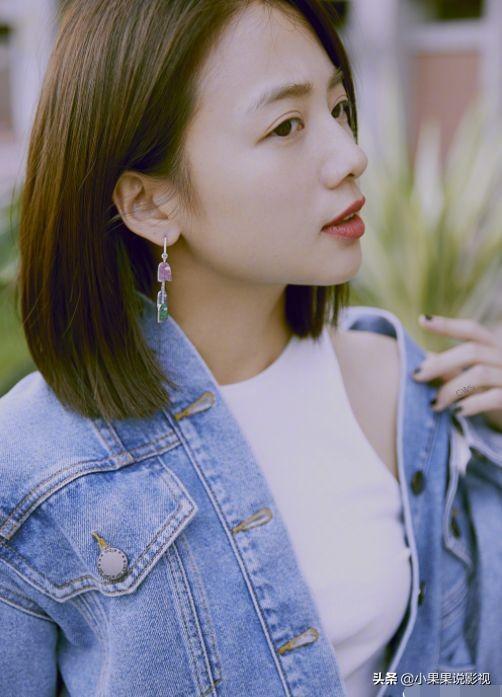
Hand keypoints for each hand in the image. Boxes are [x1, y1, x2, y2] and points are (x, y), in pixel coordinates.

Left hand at [412, 314, 501, 431]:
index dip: (447, 325)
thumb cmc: (495, 396)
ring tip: (434, 404)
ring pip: (479, 374)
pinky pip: (495, 397)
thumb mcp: (474, 381)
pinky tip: (456, 412)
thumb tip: (426, 357)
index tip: (422, 320)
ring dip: (451, 389)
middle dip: (440, 363)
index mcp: (495, 348)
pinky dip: (472, 404)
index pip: (472, 330)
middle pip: (472, 351)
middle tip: (415, 375)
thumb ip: (454, 369)